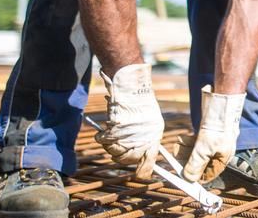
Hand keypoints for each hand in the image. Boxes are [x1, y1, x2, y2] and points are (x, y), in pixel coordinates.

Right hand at [94, 63, 164, 178]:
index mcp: (155, 134)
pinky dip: (101, 135)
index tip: (141, 175)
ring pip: (114, 151)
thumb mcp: (151, 120)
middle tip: (116, 148)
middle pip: (128, 159)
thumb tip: (141, 155)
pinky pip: (104, 140)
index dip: (144, 170)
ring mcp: (129, 132)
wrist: (131, 84)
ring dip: (109, 145)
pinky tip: (104, 128)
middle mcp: (144, 136)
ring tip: (110, 134)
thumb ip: (146, 137)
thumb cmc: (140, 100)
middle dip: (120, 156)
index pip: (150, 160)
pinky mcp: (116, 127)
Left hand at [182, 85, 245, 182]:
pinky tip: (181, 139)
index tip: (181, 175)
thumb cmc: (218, 126)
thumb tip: (188, 178)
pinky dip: (187, 142)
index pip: (207, 175)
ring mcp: (212, 142)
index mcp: (222, 159)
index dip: (194, 176)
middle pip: (200, 163)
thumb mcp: (204, 149)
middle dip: (186, 161)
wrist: (222, 103)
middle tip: (175, 159)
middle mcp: (218, 152)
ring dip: (185, 150)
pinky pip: (195, 142)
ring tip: (177, 146)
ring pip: (195, 152)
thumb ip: (195, 164)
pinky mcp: (207, 133)